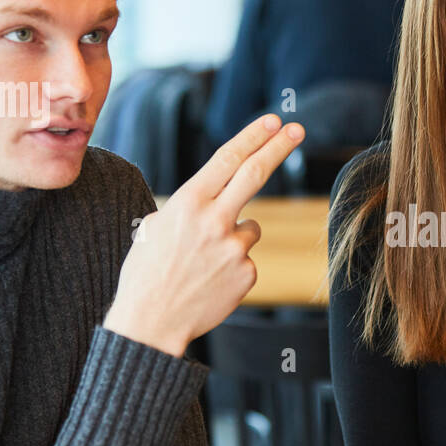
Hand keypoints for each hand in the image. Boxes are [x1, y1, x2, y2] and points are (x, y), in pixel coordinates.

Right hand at [103, 113, 304, 355]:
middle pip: (255, 174)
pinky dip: (232, 267)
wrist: (150, 323)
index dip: (253, 137)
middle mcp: (214, 220)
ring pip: (250, 227)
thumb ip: (190, 208)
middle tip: (298, 129)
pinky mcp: (247, 273)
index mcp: (187, 203)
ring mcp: (234, 248)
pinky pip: (247, 259)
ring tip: (203, 262)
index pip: (228, 158)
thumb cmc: (147, 273)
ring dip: (234, 236)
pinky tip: (210, 281)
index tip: (274, 121)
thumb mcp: (156, 227)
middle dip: (279, 147)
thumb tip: (215, 196)